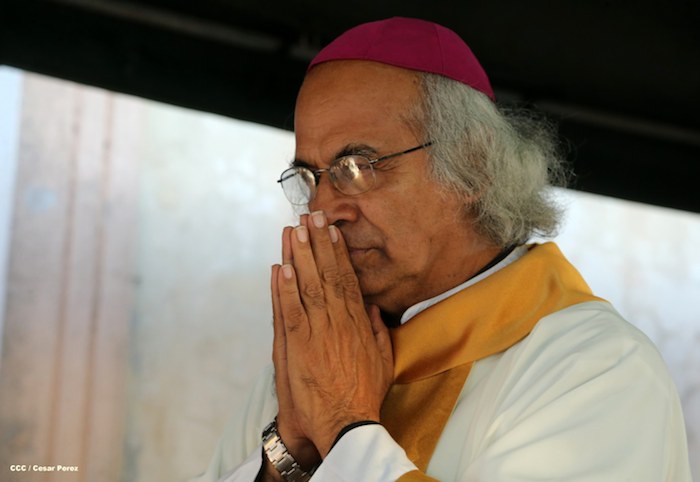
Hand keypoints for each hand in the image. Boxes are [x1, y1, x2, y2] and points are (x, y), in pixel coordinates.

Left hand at [272, 211, 393, 457]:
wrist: (346, 424)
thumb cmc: (363, 395)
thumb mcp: (382, 361)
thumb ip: (378, 332)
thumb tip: (374, 308)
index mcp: (358, 323)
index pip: (347, 280)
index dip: (337, 253)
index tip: (331, 231)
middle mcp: (338, 322)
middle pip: (327, 275)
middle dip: (317, 243)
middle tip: (311, 216)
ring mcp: (318, 333)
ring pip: (308, 286)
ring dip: (299, 256)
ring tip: (293, 230)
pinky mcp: (298, 347)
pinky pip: (290, 311)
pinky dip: (284, 288)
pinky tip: (280, 267)